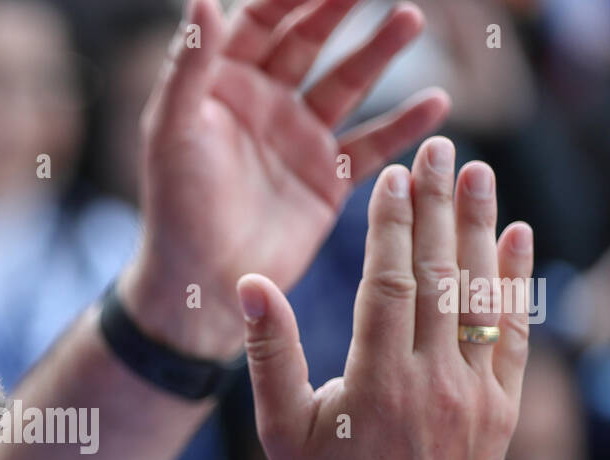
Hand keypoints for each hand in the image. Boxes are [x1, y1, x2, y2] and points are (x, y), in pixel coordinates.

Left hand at [121, 0, 450, 357]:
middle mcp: (265, 103)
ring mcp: (299, 140)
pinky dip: (402, 126)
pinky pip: (370, 145)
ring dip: (377, 52)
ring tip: (409, 18)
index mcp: (223, 84)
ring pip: (346, 83)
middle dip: (342, 7)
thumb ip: (189, 66)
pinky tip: (437, 104)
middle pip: (310, 40)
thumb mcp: (172, 131)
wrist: (199, 283)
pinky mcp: (326, 180)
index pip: (262, 18)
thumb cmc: (173, 207)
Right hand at [238, 136, 533, 459]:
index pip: (391, 283)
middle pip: (441, 276)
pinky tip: (514, 238)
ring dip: (481, 229)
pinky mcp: (503, 412)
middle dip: (439, 206)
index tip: (392, 176)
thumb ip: (269, 352)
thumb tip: (250, 283)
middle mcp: (434, 385)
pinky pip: (516, 336)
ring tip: (479, 172)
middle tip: (441, 149)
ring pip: (482, 298)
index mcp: (377, 385)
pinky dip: (516, 285)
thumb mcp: (280, 429)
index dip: (392, 225)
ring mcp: (476, 399)